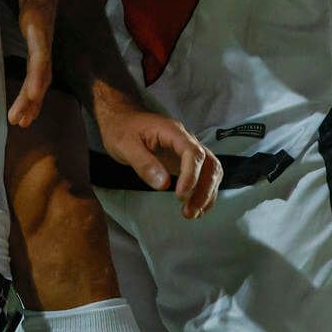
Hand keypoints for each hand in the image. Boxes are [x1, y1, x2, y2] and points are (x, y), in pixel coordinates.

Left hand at [6, 0, 67, 127]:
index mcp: (39, 21)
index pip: (40, 54)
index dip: (36, 77)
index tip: (31, 98)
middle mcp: (42, 32)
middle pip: (41, 71)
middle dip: (32, 98)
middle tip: (18, 122)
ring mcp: (40, 35)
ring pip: (40, 73)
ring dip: (32, 98)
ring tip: (20, 121)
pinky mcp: (36, 34)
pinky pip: (35, 65)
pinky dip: (31, 84)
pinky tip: (26, 101)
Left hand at [95, 91, 221, 218]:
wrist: (121, 118)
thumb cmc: (121, 129)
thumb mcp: (124, 145)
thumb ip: (144, 163)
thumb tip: (163, 184)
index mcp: (172, 131)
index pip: (193, 152)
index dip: (191, 175)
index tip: (180, 195)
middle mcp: (185, 140)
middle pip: (208, 163)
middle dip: (203, 189)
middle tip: (189, 211)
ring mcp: (187, 150)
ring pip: (211, 170)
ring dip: (206, 193)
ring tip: (192, 213)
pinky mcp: (185, 160)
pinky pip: (204, 175)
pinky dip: (205, 192)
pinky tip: (197, 207)